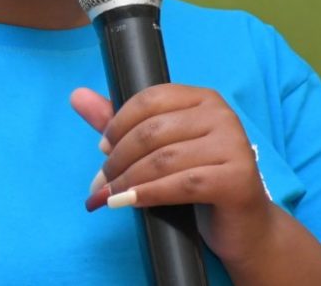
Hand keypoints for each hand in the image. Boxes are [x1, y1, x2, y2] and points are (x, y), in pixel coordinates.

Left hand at [70, 85, 273, 263]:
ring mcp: (234, 145)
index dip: (118, 124)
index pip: (148, 100)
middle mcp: (222, 115)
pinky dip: (148, 194)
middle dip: (118, 159)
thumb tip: (77, 96)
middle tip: (102, 182)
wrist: (243, 225)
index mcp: (202, 98)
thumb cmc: (198, 182)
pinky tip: (129, 203)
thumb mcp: (157, 149)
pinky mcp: (238, 178)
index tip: (102, 148)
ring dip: (127, 180)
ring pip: (163, 159)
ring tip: (110, 196)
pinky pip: (182, 184)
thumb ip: (119, 123)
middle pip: (152, 131)